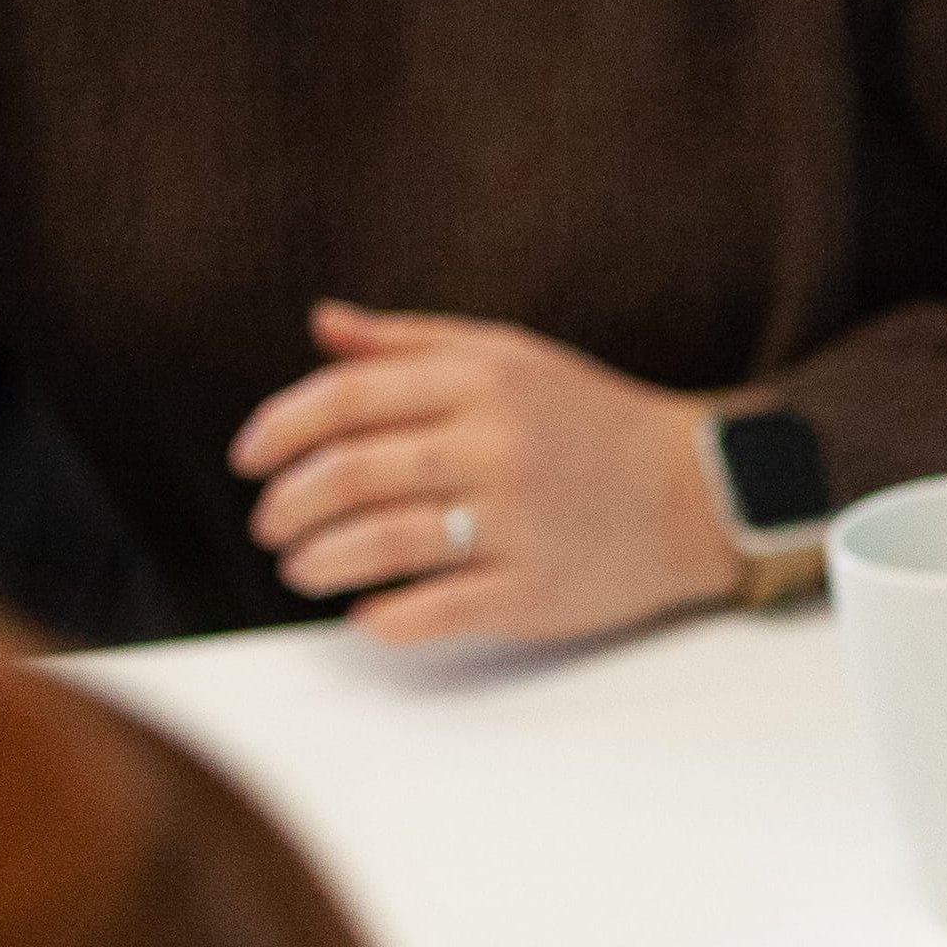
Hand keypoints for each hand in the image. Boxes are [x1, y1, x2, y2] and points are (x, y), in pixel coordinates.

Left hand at [229, 298, 740, 647]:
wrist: (696, 493)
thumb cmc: (592, 422)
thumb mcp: (511, 359)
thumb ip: (412, 344)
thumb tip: (323, 328)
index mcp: (482, 382)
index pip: (349, 398)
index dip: (281, 427)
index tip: (249, 458)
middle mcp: (495, 447)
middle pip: (354, 472)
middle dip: (291, 503)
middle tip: (270, 523)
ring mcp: (516, 523)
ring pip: (384, 542)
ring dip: (321, 561)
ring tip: (299, 568)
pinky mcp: (535, 592)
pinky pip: (438, 610)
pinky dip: (386, 619)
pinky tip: (365, 617)